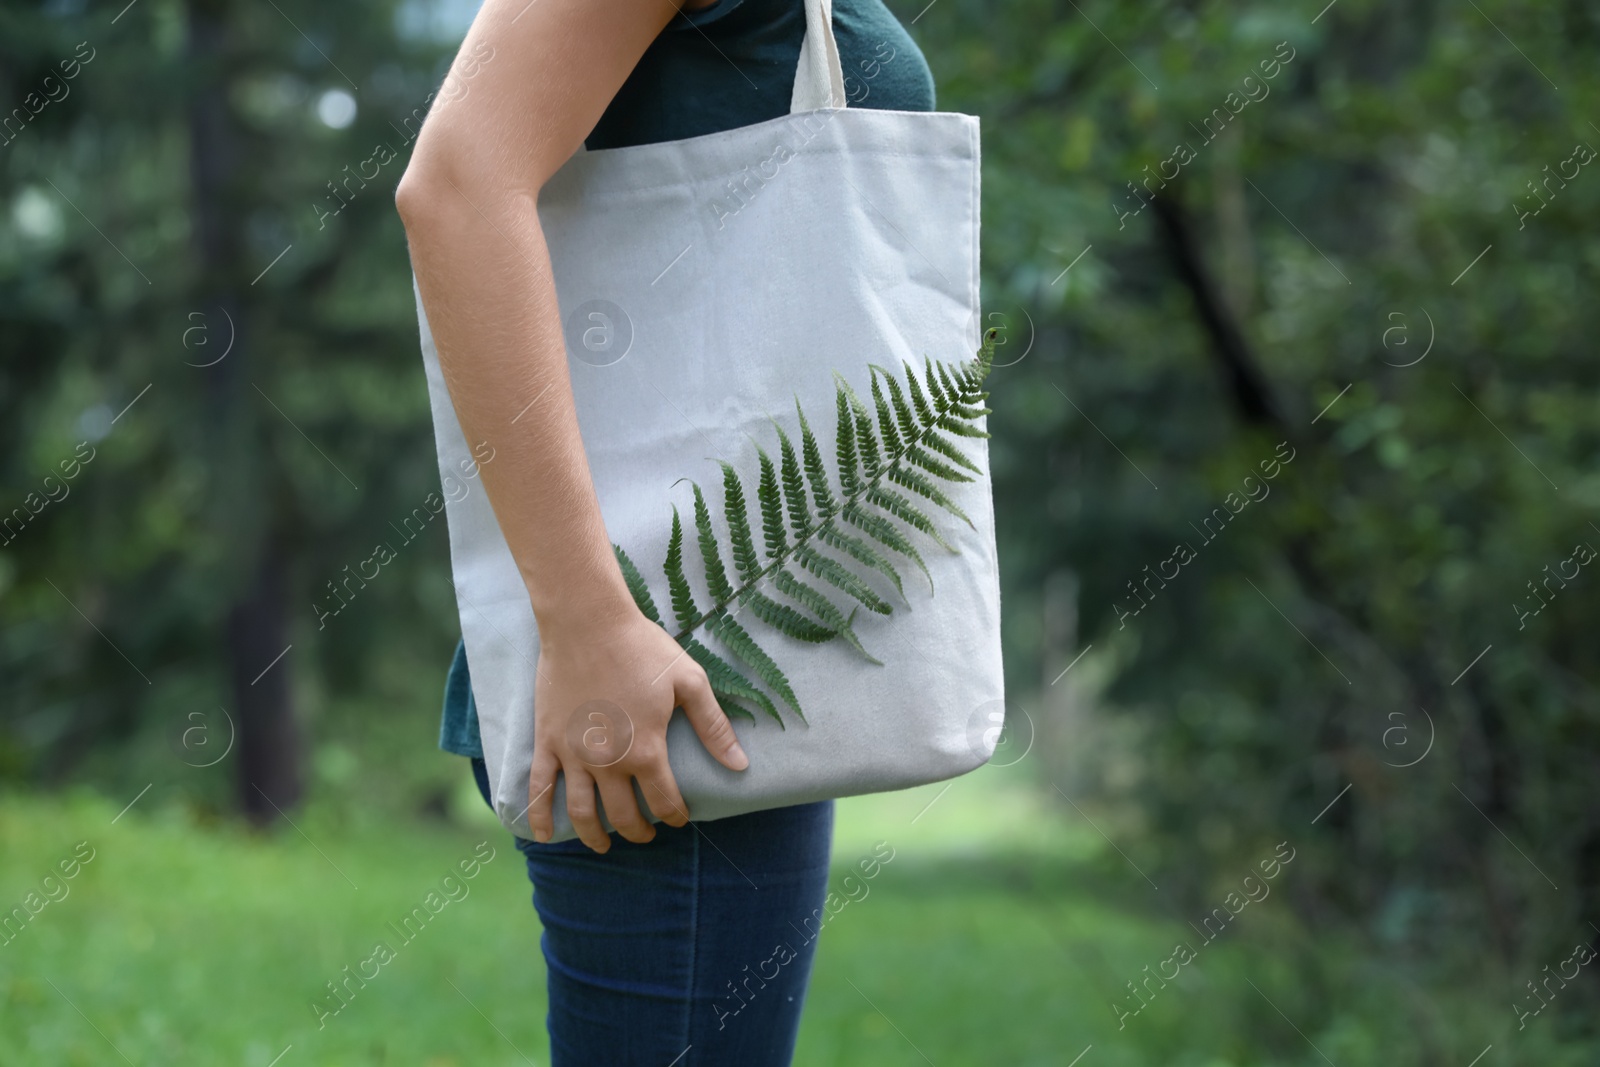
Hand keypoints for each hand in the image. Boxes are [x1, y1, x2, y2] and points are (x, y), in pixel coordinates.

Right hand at [527, 606, 748, 851]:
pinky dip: (540, 815)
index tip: (678, 819)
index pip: (664, 800)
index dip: (674, 815)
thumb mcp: (689, 682)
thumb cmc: (642, 647)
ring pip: (581, 811)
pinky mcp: (547, 741)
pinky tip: (543, 836)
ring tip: (604, 845)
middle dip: (638, 830)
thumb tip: (741, 765)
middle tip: (645, 834)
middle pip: (623, 815)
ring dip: (594, 836)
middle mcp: (608, 762)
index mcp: (646, 750)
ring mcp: (573, 754)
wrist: (588, 621)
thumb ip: (713, 727)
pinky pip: (538, 787)